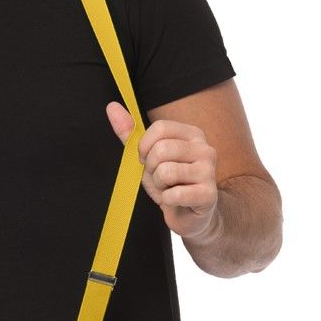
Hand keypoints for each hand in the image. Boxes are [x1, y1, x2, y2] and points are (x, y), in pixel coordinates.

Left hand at [106, 102, 218, 241]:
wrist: (191, 214)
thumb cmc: (169, 181)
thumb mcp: (147, 155)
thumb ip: (130, 133)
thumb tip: (111, 106)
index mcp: (192, 134)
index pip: (160, 127)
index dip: (145, 146)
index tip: (146, 159)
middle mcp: (205, 149)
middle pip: (161, 150)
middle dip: (151, 168)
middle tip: (160, 178)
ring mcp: (209, 171)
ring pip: (165, 172)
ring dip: (158, 185)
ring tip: (169, 188)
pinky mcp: (208, 194)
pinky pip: (173, 194)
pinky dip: (167, 200)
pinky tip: (175, 200)